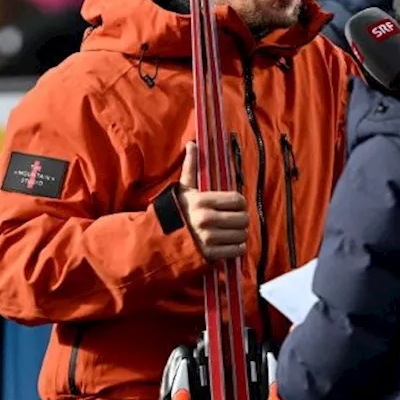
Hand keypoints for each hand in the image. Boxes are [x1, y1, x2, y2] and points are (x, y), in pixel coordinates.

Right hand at [176, 141, 248, 260]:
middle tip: (235, 221)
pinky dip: (237, 247)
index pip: (238, 200)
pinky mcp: (209, 255)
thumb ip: (191, 167)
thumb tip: (193, 144)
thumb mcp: (182, 189)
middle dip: (241, 219)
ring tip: (231, 232)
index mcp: (203, 201)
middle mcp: (207, 219)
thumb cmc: (173, 213)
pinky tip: (230, 244)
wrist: (155, 241)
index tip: (234, 206)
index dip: (239, 203)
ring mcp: (208, 238)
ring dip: (240, 234)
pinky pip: (236, 250)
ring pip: (242, 234)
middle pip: (243, 218)